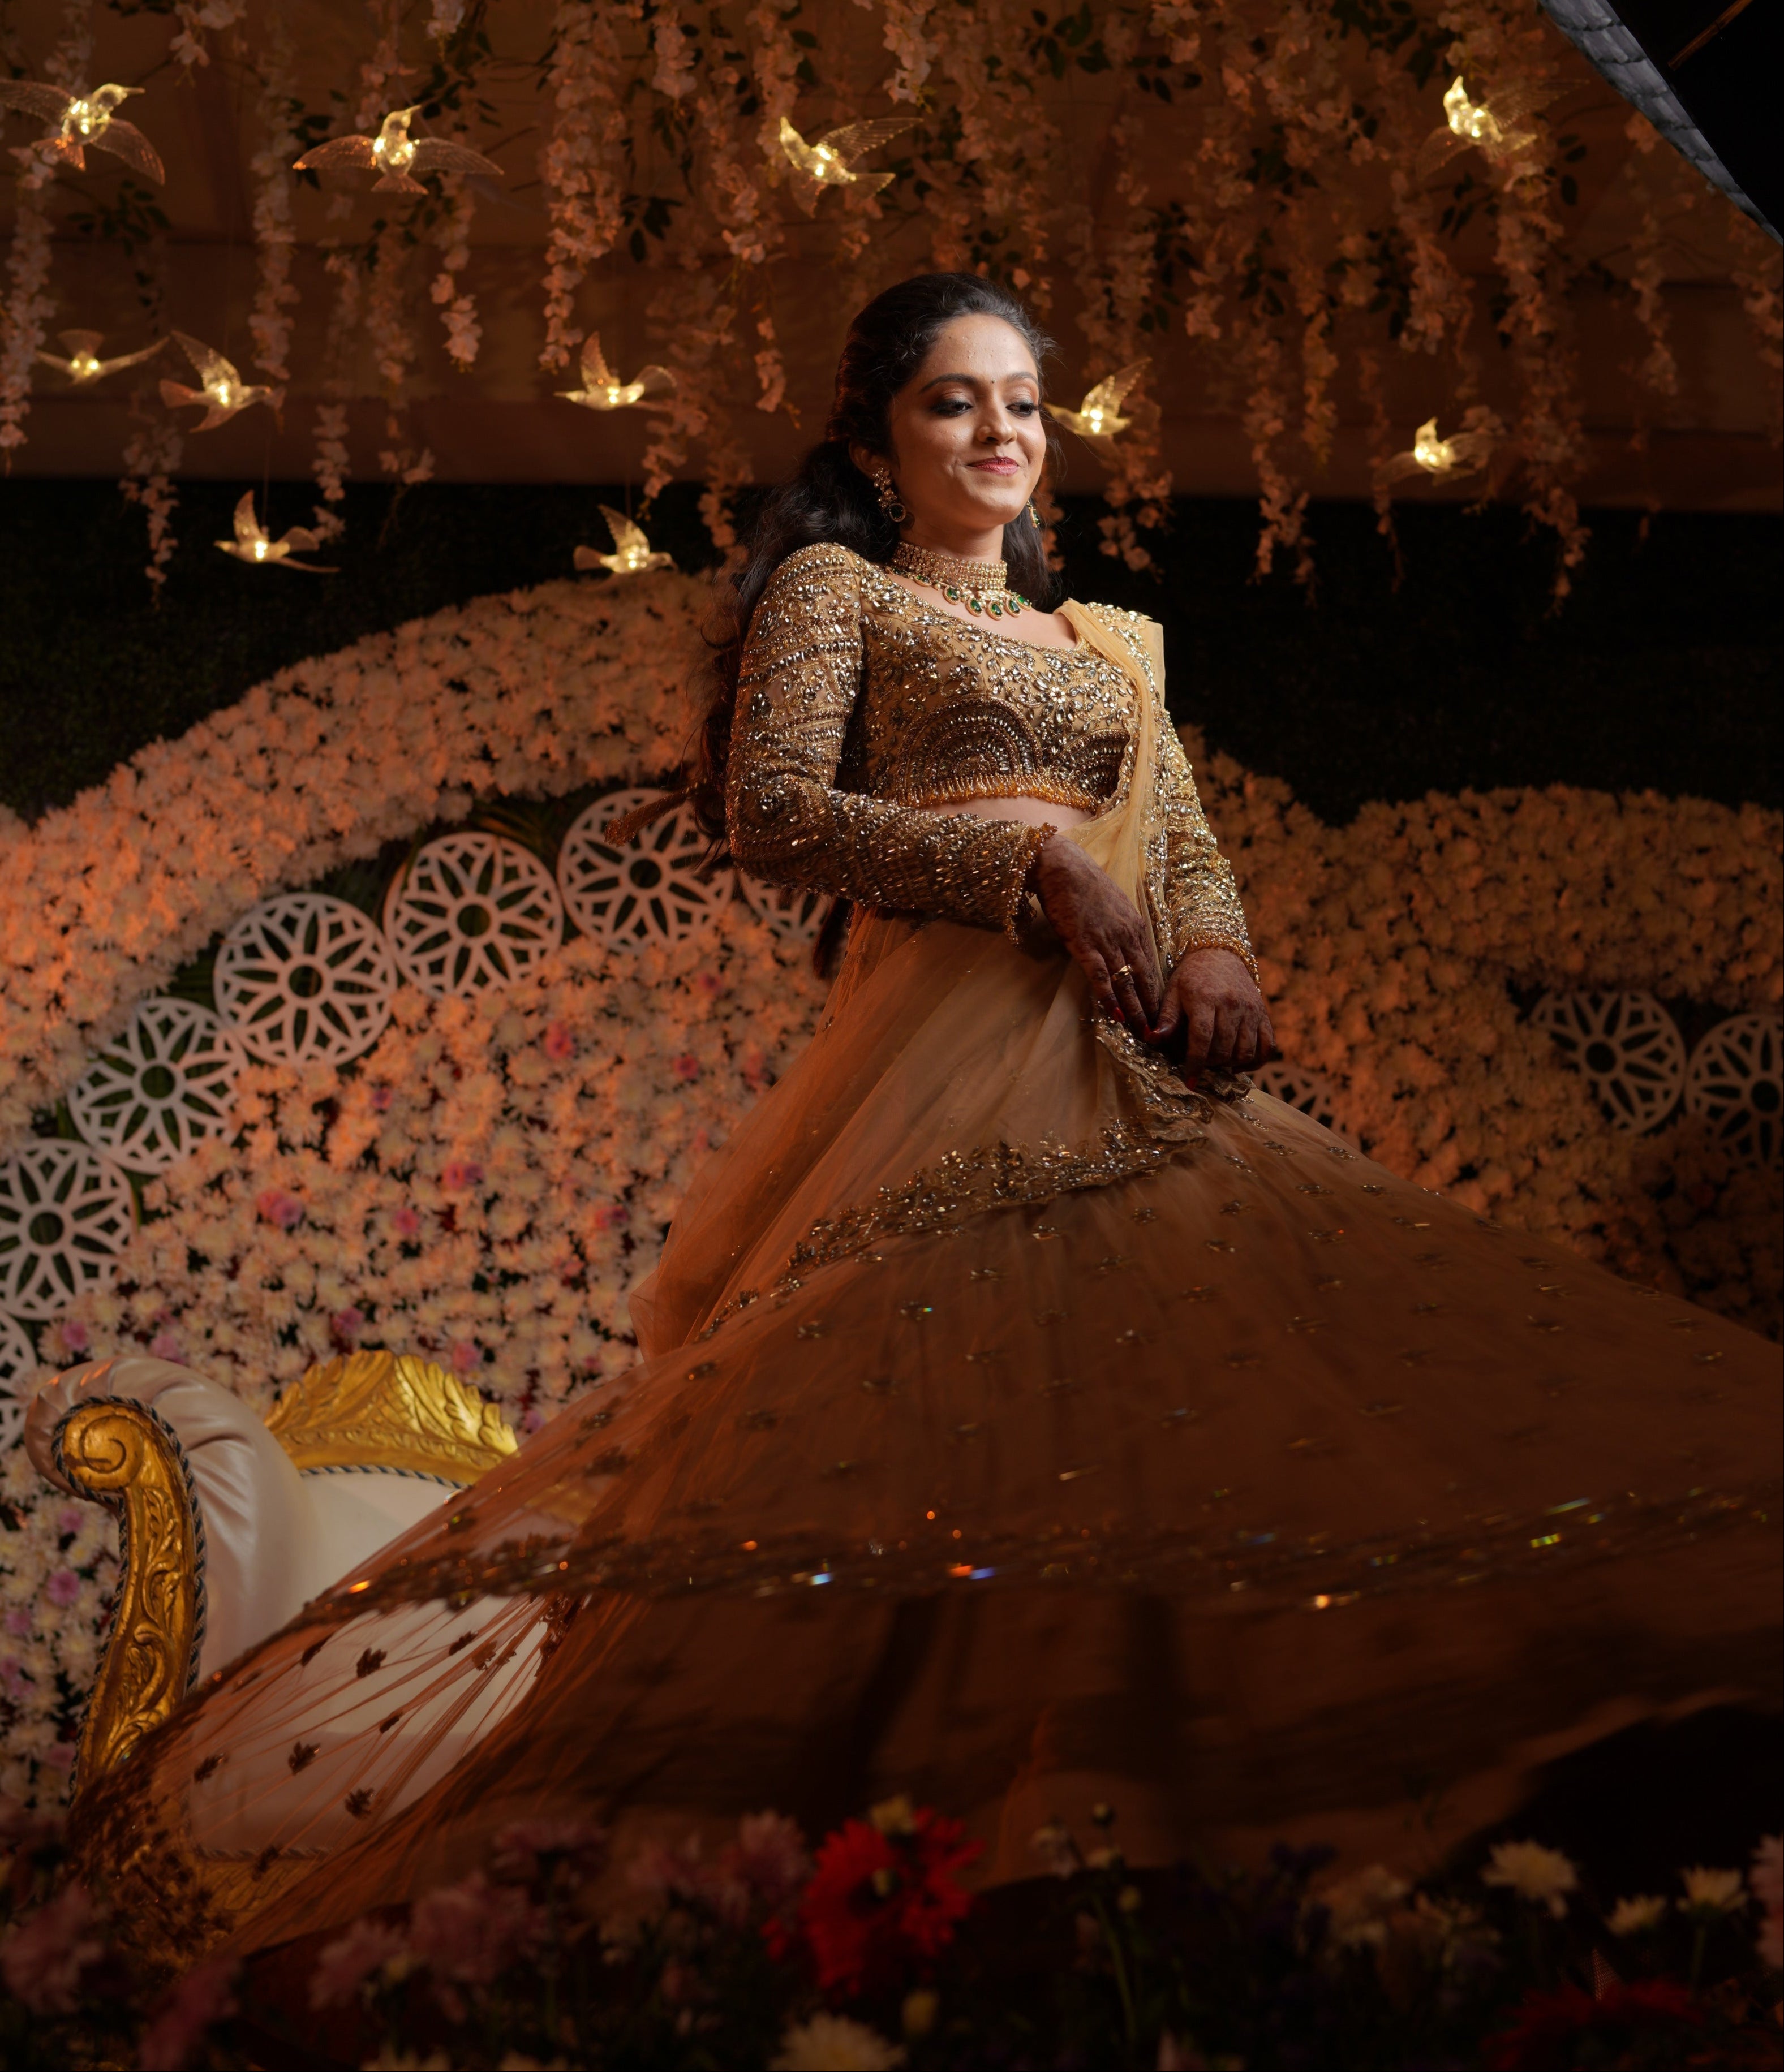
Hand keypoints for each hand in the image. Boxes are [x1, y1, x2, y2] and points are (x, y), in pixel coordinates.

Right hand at [1031, 836, 1160, 1029]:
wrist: (1062, 867)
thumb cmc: (1083, 885)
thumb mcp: (1113, 907)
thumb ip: (1121, 929)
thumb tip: (1123, 951)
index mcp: (1136, 926)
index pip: (1151, 967)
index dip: (1157, 994)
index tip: (1162, 1014)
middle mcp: (1126, 935)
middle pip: (1144, 979)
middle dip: (1152, 1008)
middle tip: (1159, 1032)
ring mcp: (1106, 940)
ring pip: (1126, 982)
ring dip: (1135, 1010)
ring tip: (1143, 1032)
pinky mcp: (1084, 944)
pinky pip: (1100, 976)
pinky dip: (1109, 997)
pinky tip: (1115, 1015)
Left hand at [1151, 947, 1273, 1075]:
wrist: (1220, 954)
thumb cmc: (1191, 977)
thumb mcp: (1173, 992)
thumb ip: (1166, 1018)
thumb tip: (1152, 1039)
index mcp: (1205, 999)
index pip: (1202, 1039)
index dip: (1196, 1064)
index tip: (1189, 1082)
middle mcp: (1232, 1005)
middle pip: (1223, 1049)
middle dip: (1209, 1064)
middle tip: (1199, 1063)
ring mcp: (1251, 1010)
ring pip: (1245, 1051)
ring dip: (1229, 1064)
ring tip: (1215, 1060)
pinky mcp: (1263, 1014)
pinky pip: (1267, 1046)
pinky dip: (1255, 1061)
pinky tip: (1238, 1064)